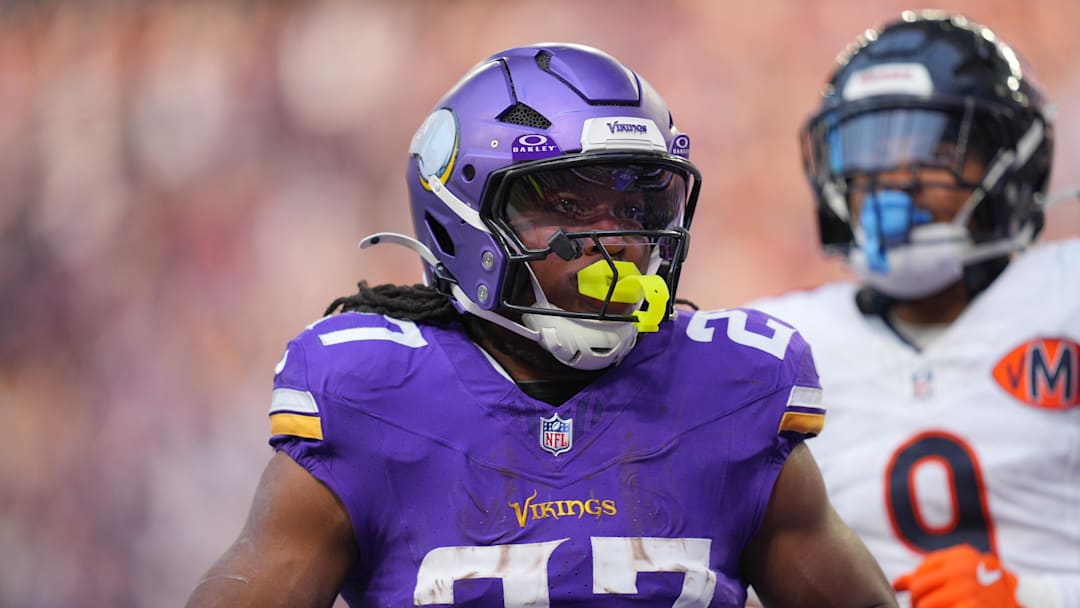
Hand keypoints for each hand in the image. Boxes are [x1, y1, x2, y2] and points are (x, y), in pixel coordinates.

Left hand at [893, 544, 1018, 607]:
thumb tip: (897, 584)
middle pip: (919, 588)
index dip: (914, 586)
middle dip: (916, 602)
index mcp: (962, 556)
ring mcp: (968, 590)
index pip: (921, 571)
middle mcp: (963, 570)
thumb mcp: (965, 572)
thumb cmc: (989, 587)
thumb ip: (932, 572)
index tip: (918, 596)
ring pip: (924, 605)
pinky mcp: (972, 607)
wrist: (1027, 603)